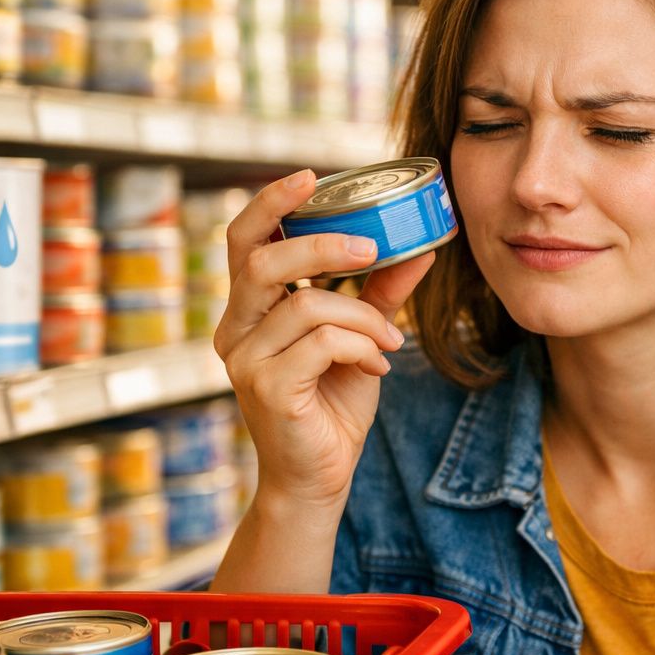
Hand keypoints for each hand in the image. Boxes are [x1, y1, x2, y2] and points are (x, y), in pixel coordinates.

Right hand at [214, 169, 435, 508]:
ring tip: (388, 341)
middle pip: (263, 260)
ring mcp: (244, 361)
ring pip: (305, 305)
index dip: (269, 203)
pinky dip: (360, 346)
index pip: (243, 240)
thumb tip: (419, 245)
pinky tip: (376, 367)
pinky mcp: (265, 388)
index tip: (309, 176)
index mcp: (248, 310)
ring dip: (362, 317)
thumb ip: (378, 292)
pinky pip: (320, 343)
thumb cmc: (332, 405)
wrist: (319, 478)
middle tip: (372, 249)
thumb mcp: (360, 338)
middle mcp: (234, 330)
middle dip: (323, 248)